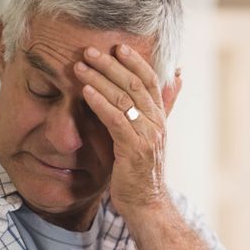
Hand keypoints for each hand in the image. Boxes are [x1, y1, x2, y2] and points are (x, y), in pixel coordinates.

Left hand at [74, 44, 182, 218]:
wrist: (147, 204)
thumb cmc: (141, 172)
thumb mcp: (147, 137)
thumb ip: (151, 111)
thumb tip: (169, 83)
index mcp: (159, 117)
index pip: (151, 80)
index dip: (135, 60)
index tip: (117, 46)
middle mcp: (156, 123)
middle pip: (135, 84)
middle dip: (111, 64)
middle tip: (89, 50)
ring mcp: (147, 135)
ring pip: (123, 98)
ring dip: (99, 79)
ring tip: (80, 66)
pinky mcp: (133, 148)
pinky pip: (115, 119)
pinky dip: (99, 102)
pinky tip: (85, 92)